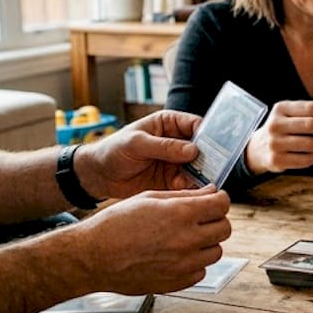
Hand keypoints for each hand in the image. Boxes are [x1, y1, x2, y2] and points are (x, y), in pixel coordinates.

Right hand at [73, 185, 232, 293]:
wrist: (93, 257)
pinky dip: (194, 264)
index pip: (223, 204)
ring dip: (206, 243)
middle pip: (225, 228)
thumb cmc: (116, 224)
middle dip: (216, 221)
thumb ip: (185, 196)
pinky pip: (201, 271)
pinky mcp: (178, 282)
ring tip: (185, 239)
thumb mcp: (149, 198)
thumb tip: (211, 193)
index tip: (213, 201)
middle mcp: (187, 240)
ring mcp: (184, 264)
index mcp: (181, 214)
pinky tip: (176, 256)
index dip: (220, 200)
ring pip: (216, 252)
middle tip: (201, 219)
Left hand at [79, 109, 204, 196]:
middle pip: (202, 148)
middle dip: (207, 158)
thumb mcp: (136, 144)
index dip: (207, 134)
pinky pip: (188, 183)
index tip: (213, 147)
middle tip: (208, 168)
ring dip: (198, 174)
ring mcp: (176, 162)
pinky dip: (188, 186)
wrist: (99, 176)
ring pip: (198, 167)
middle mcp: (177, 142)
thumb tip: (193, 150)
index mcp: (169, 124)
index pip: (195, 125)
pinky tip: (180, 188)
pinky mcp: (172, 180)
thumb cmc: (113, 151)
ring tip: (189, 180)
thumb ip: (164, 146)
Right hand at [243, 101, 312, 174]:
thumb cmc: (282, 129)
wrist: (258, 148)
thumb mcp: (290, 114)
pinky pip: (306, 160)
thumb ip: (310, 112)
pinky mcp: (277, 160)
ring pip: (310, 144)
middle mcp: (276, 125)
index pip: (311, 108)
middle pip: (312, 125)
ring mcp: (275, 143)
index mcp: (281, 109)